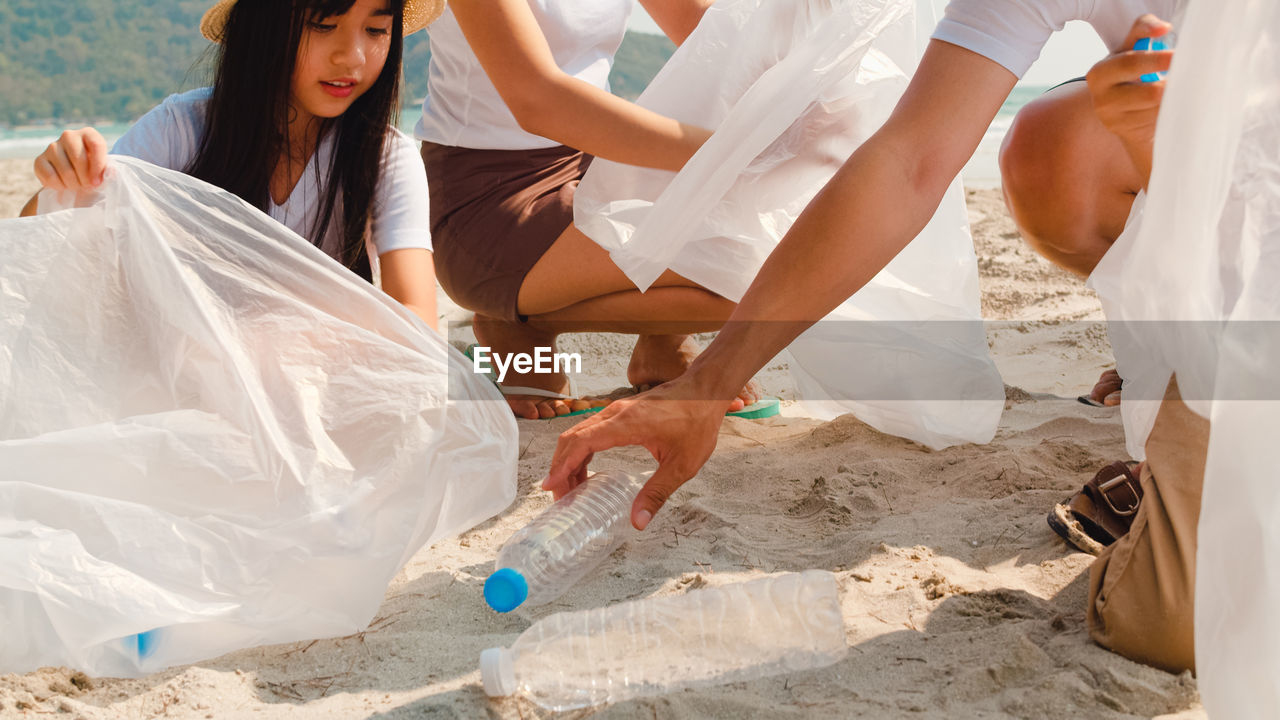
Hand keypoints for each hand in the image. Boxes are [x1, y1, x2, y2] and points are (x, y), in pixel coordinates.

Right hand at [33, 128, 108, 191]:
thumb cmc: (93, 171)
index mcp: (88, 134)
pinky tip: (64, 185)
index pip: (96, 145)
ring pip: (65, 170)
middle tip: (88, 187)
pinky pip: (50, 177)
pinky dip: (60, 186)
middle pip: (79, 159)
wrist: (73, 176)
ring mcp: (52, 146)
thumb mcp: (103, 168)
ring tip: (78, 186)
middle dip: (86, 178)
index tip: (98, 182)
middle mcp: (69, 135)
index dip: (98, 166)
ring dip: (74, 184)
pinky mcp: (39, 159)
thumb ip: (107, 170)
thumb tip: (109, 173)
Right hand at [544, 378, 729, 529]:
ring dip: (569, 459)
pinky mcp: (622, 411)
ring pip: (579, 433)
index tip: (551, 486)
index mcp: (625, 424)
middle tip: (560, 497)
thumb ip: (657, 493)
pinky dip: (581, 450)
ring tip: (570, 488)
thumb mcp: (682, 465)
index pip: (581, 444)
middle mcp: (615, 414)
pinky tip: (586, 470)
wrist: (707, 391)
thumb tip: (638, 522)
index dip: (562, 466)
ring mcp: (617, 410)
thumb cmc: (697, 422)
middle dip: (560, 467)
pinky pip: (591, 430)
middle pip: (572, 438)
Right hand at [1085, 15, 1173, 183]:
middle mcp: (1101, 99)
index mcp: (1100, 73)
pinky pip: (1158, 119)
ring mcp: (1114, 120)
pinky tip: (1169, 103)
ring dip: (1174, 95)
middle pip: (1149, 92)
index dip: (1156, 60)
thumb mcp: (1130, 49)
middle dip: (1175, 85)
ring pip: (1159, 108)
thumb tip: (1163, 28)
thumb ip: (1143, 31)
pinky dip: (1170, 108)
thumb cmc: (1130, 73)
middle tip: (1192, 74)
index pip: (1130, 64)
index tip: (1177, 58)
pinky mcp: (1127, 133)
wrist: (1123, 111)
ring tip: (1176, 87)